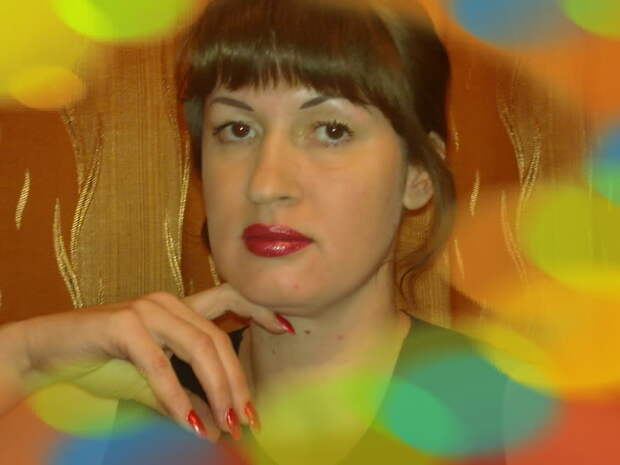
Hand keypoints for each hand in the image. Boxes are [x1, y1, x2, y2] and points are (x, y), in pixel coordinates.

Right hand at [0, 285, 290, 439]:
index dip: (261, 308)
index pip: (230, 297)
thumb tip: (220, 426)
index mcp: (179, 307)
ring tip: (229, 423)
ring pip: (198, 345)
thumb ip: (188, 396)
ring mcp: (145, 309)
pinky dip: (175, 396)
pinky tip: (187, 422)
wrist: (47, 354)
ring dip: (217, 389)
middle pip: (218, 338)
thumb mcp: (154, 383)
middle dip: (238, 381)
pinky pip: (158, 363)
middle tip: (249, 419)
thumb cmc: (103, 364)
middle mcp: (167, 301)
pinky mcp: (121, 323)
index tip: (288, 328)